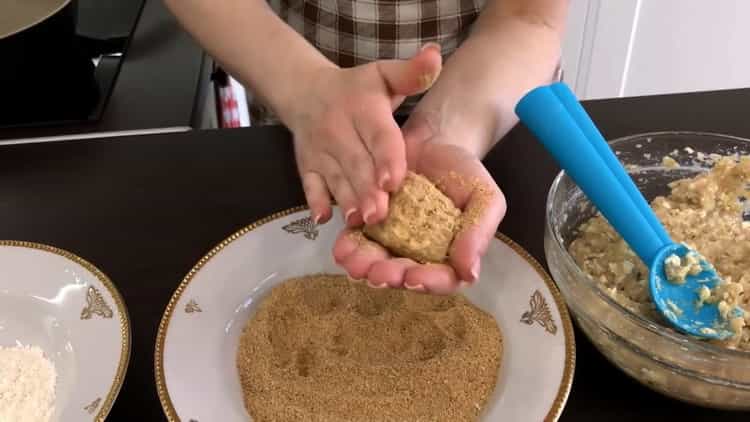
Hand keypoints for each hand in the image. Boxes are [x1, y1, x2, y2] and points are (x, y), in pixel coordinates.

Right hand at [286, 45, 441, 226]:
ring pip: (336, 179)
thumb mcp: (384, 74)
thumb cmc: (357, 89)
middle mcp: (339, 130)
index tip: (393, 180)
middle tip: (380, 213)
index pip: (378, 135)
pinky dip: (314, 202)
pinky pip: (309, 185)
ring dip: (347, 200)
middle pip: (356, 163)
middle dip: (368, 190)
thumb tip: (435, 55)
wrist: (307, 92)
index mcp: (363, 109)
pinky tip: (322, 218)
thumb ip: (412, 72)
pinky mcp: (307, 166)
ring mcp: (321, 151)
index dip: (386, 158)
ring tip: (360, 221)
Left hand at [332, 111, 506, 293]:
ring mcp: (392, 242)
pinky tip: (341, 247)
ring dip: (364, 266)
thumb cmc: (463, 172)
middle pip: (404, 275)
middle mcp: (419, 255)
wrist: (433, 140)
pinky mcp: (369, 225)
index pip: (442, 279)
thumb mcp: (484, 197)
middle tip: (377, 274)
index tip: (413, 279)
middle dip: (390, 276)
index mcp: (450, 255)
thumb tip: (469, 274)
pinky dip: (348, 246)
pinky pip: (357, 240)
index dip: (428, 283)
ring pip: (376, 262)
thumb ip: (479, 233)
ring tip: (354, 264)